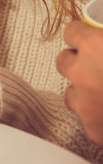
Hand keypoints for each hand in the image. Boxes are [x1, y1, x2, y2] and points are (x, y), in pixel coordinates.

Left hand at [57, 20, 102, 144]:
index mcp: (96, 46)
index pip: (71, 31)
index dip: (83, 34)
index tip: (92, 38)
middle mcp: (83, 73)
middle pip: (64, 61)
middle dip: (80, 62)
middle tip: (101, 66)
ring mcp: (85, 104)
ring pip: (72, 92)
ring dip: (86, 90)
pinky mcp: (94, 131)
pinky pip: (87, 119)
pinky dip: (100, 116)